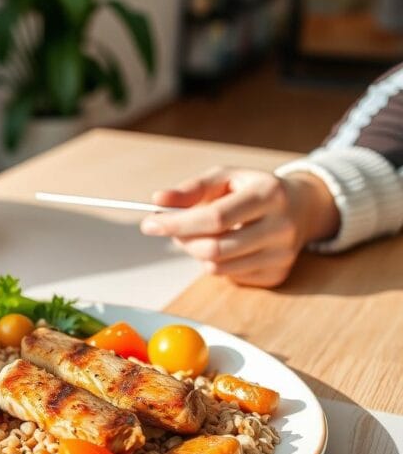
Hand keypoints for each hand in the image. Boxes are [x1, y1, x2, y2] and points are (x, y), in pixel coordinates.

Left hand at [140, 167, 339, 286]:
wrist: (302, 208)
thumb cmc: (253, 189)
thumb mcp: (225, 178)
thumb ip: (191, 189)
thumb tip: (158, 200)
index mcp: (268, 194)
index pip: (215, 218)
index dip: (178, 224)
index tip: (150, 224)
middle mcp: (281, 227)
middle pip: (214, 248)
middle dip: (183, 241)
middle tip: (173, 229)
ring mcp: (281, 255)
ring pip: (218, 267)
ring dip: (197, 252)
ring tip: (202, 235)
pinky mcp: (277, 275)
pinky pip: (229, 276)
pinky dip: (217, 262)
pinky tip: (228, 245)